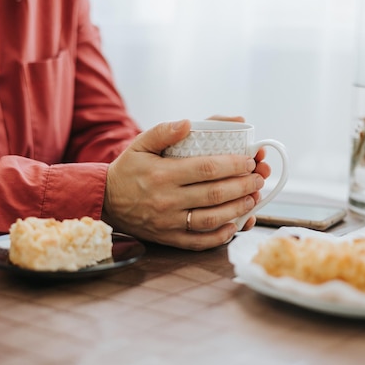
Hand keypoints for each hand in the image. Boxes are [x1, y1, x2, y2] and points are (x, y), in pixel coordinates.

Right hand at [102, 119, 269, 250]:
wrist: (105, 200)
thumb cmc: (128, 169)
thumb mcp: (141, 144)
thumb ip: (165, 131)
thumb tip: (190, 123)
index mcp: (163, 174)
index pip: (206, 169)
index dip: (233, 165)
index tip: (249, 160)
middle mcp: (167, 200)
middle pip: (214, 194)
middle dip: (243, 186)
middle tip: (258, 178)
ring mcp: (168, 222)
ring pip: (211, 218)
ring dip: (238, 209)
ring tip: (253, 199)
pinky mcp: (168, 238)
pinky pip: (198, 242)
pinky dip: (220, 236)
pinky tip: (235, 225)